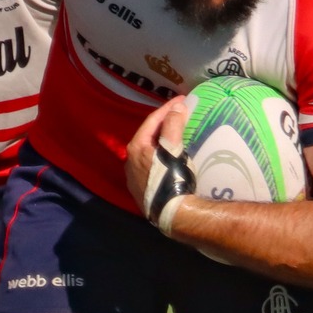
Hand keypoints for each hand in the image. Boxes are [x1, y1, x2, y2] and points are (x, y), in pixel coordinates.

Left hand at [125, 96, 189, 216]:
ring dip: (161, 140)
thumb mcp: (173, 149)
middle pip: (148, 135)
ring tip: (176, 133)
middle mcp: (130, 161)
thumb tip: (176, 106)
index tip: (183, 99)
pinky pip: (150, 165)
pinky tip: (169, 157)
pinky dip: (160, 156)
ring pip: (148, 151)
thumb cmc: (172, 178)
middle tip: (179, 114)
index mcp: (136, 148)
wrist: (172, 214)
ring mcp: (134, 177)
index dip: (168, 108)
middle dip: (163, 123)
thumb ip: (173, 125)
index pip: (152, 121)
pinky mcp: (141, 190)